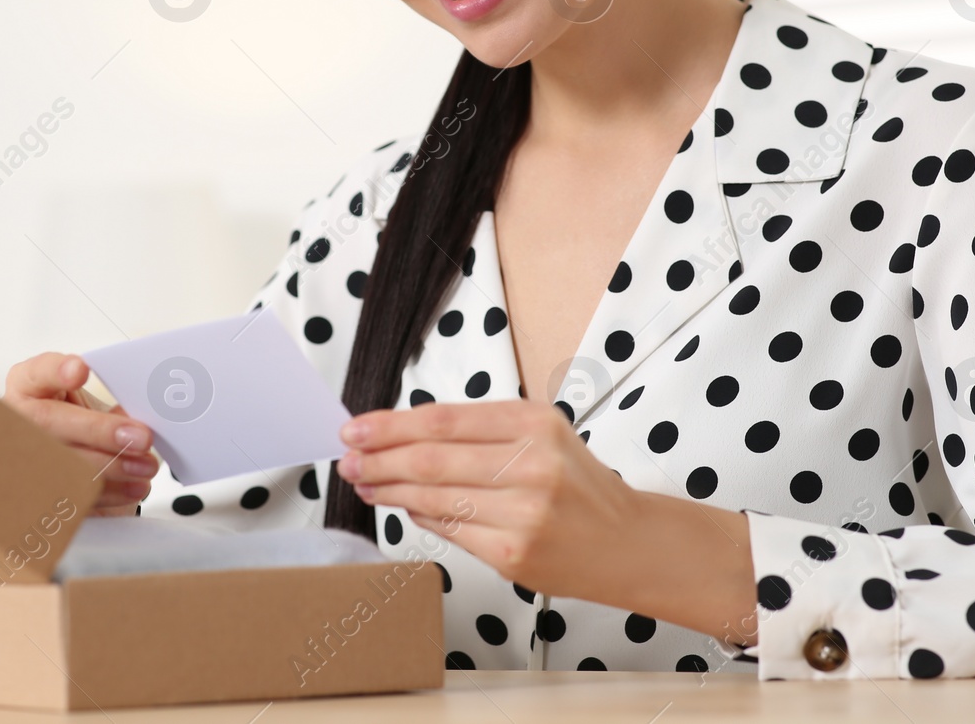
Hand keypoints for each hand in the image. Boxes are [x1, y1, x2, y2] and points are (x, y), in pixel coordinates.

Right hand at [3, 352, 157, 515]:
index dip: (56, 371)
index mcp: (29, 384)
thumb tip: (141, 416)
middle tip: (142, 437)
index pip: (37, 372)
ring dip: (111, 467)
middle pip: (50, 423)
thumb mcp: (90, 404)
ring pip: (61, 463)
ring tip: (145, 466)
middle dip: (100, 431)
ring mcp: (20, 455)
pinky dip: (109, 493)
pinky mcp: (34, 490)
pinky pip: (70, 494)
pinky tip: (133, 488)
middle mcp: (18, 417)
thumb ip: (109, 403)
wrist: (68, 456)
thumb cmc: (77, 422)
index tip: (81, 369)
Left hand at [335, 398, 757, 640]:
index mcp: (535, 423)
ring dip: (390, 490)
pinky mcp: (514, 555)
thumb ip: (480, 432)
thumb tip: (403, 435)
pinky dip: (420, 517)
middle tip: (348, 458)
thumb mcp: (541, 435)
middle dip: (379, 458)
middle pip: (431, 459)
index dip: (390, 425)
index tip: (356, 428)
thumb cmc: (577, 485)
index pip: (443, 420)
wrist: (627, 542)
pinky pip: (450, 531)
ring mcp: (523, 513)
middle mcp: (532, 464)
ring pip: (433, 498)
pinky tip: (404, 508)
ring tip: (364, 482)